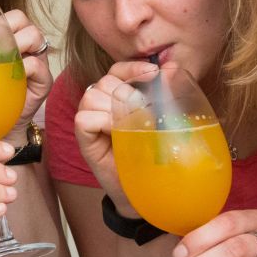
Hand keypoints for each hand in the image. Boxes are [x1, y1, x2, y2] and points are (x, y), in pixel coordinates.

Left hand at [0, 9, 53, 132]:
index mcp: (8, 38)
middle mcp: (25, 46)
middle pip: (21, 19)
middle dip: (2, 26)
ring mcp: (37, 61)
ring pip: (33, 35)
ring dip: (14, 43)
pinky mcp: (44, 80)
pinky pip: (37, 64)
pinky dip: (22, 66)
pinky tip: (8, 75)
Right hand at [72, 61, 152, 216]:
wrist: (146, 189)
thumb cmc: (154, 153)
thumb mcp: (164, 121)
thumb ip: (166, 94)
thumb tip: (172, 69)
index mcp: (120, 95)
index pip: (119, 69)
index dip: (133, 67)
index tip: (153, 72)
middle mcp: (103, 104)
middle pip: (106, 81)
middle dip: (128, 94)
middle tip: (145, 114)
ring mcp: (91, 120)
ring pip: (93, 95)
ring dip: (114, 107)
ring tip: (131, 125)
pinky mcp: (84, 139)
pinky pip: (84, 118)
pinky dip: (101, 121)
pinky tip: (116, 132)